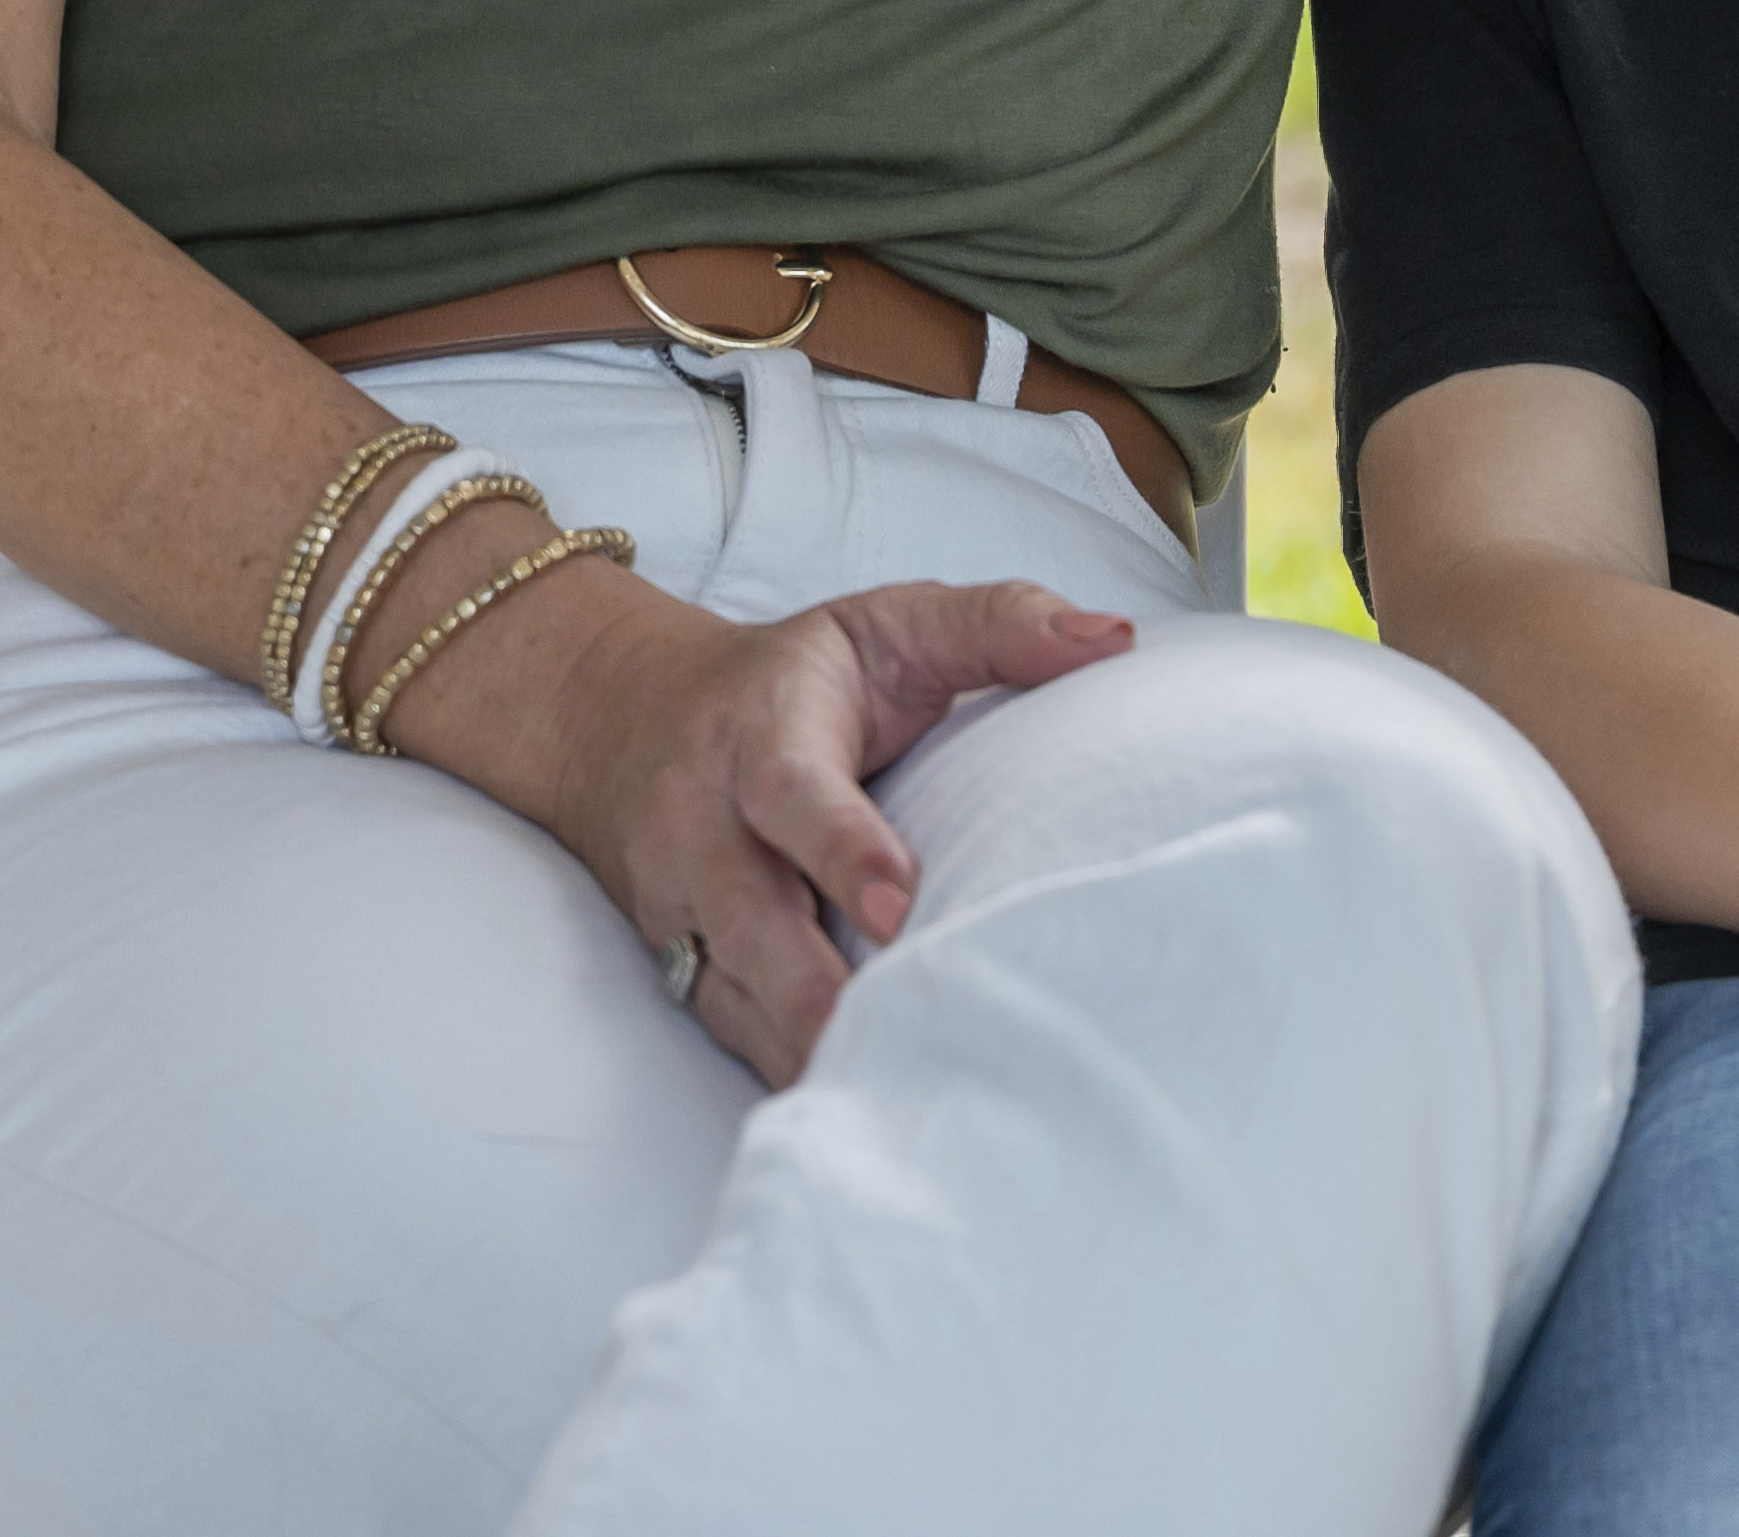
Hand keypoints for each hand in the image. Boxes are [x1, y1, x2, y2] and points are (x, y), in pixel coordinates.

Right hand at [398, 562, 1133, 1086]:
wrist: (624, 718)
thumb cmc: (796, 677)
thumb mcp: (891, 623)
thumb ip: (999, 624)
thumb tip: (1114, 640)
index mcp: (762, 735)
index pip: (793, 794)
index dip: (842, 851)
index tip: (901, 908)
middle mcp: (705, 826)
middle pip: (749, 919)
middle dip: (815, 990)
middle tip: (894, 1041)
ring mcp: (683, 907)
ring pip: (734, 994)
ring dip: (804, 1051)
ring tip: (890, 1106)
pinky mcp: (682, 964)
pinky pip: (730, 1032)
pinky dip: (785, 1075)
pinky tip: (855, 1115)